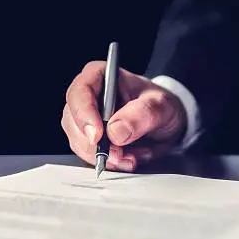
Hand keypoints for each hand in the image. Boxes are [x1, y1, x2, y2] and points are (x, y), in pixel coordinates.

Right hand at [61, 61, 185, 171]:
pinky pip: (87, 155)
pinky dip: (107, 162)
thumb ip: (142, 114)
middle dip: (96, 143)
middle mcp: (88, 96)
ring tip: (131, 156)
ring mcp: (85, 119)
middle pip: (73, 120)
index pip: (80, 92)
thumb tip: (115, 131)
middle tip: (120, 154)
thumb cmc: (160, 106)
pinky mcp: (88, 139)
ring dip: (103, 156)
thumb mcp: (162, 106)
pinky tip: (126, 159)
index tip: (98, 136)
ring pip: (78, 141)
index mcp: (100, 76)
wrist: (166, 124)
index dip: (84, 115)